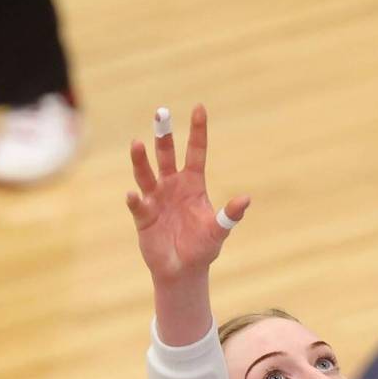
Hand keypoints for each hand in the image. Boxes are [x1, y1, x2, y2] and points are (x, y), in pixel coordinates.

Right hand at [126, 105, 249, 283]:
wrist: (183, 270)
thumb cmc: (202, 248)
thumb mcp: (218, 231)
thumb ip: (230, 215)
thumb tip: (246, 199)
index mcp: (193, 184)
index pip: (195, 152)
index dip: (197, 131)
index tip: (199, 108)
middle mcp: (172, 185)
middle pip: (166, 154)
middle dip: (163, 134)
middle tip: (161, 111)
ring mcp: (155, 199)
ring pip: (146, 173)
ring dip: (140, 160)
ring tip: (136, 143)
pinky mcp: (143, 216)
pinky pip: (137, 205)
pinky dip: (134, 200)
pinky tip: (132, 195)